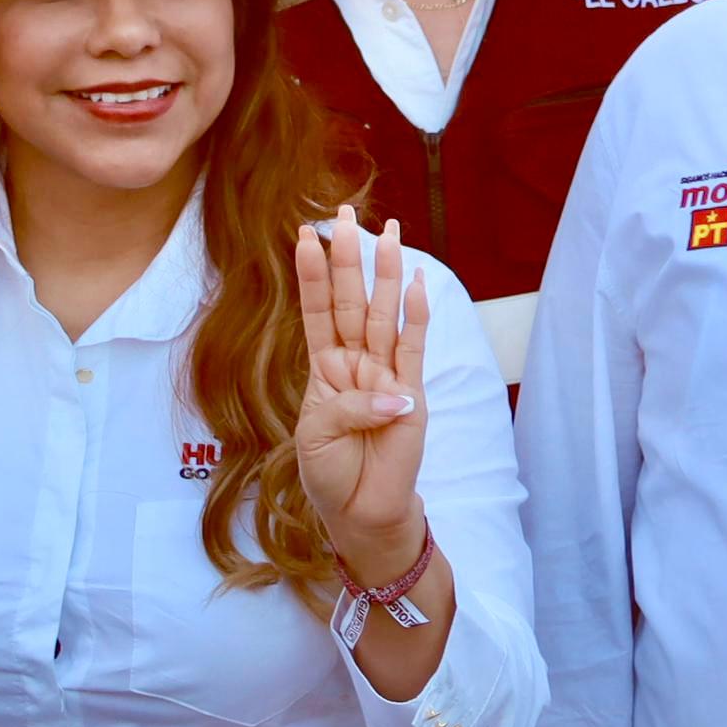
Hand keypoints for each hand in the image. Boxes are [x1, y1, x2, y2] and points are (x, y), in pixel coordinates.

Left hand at [292, 206, 432, 584]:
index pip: (317, 311)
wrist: (362, 511)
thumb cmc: (331, 474)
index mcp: (325, 369)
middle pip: (351, 301)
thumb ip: (348, 407)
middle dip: (349, 258)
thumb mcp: (317, 438)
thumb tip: (396, 394)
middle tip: (347, 214)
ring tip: (390, 233)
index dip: (313, 275)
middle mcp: (355, 363)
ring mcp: (386, 375)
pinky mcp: (413, 395)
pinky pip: (415, 349)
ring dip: (386, 274)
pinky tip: (420, 284)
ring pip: (384, 314)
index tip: (306, 235)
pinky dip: (418, 317)